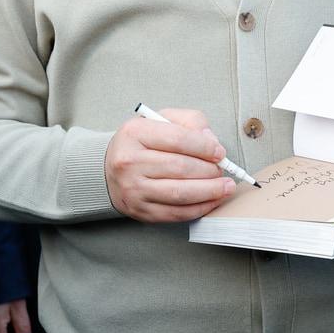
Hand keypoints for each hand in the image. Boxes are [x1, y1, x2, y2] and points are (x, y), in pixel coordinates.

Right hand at [104, 107, 235, 222]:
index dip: (205, 147)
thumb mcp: (161, 120)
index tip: (220, 152)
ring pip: (180, 193)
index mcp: (134, 133)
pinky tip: (211, 200)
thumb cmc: (141, 143)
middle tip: (221, 170)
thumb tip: (211, 141)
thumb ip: (190, 122)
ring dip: (209, 191)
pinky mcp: (140, 210)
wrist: (109, 169)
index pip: (178, 139)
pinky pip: (176, 213)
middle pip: (181, 168)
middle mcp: (129, 161)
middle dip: (209, 170)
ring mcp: (133, 189)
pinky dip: (199, 208)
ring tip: (224, 186)